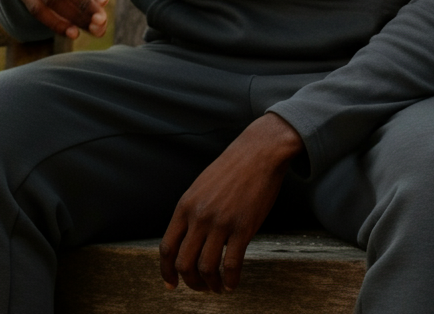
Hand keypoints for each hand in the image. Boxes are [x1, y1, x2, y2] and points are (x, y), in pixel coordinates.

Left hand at [160, 113, 304, 293]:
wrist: (261, 150)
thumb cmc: (234, 166)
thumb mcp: (203, 185)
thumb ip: (193, 211)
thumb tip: (190, 239)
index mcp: (186, 205)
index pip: (167, 248)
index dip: (166, 271)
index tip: (171, 284)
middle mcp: (200, 216)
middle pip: (184, 263)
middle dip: (190, 282)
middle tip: (199, 287)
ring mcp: (221, 222)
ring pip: (206, 268)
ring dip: (210, 284)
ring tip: (217, 287)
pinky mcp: (244, 226)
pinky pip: (232, 264)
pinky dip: (231, 280)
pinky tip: (233, 284)